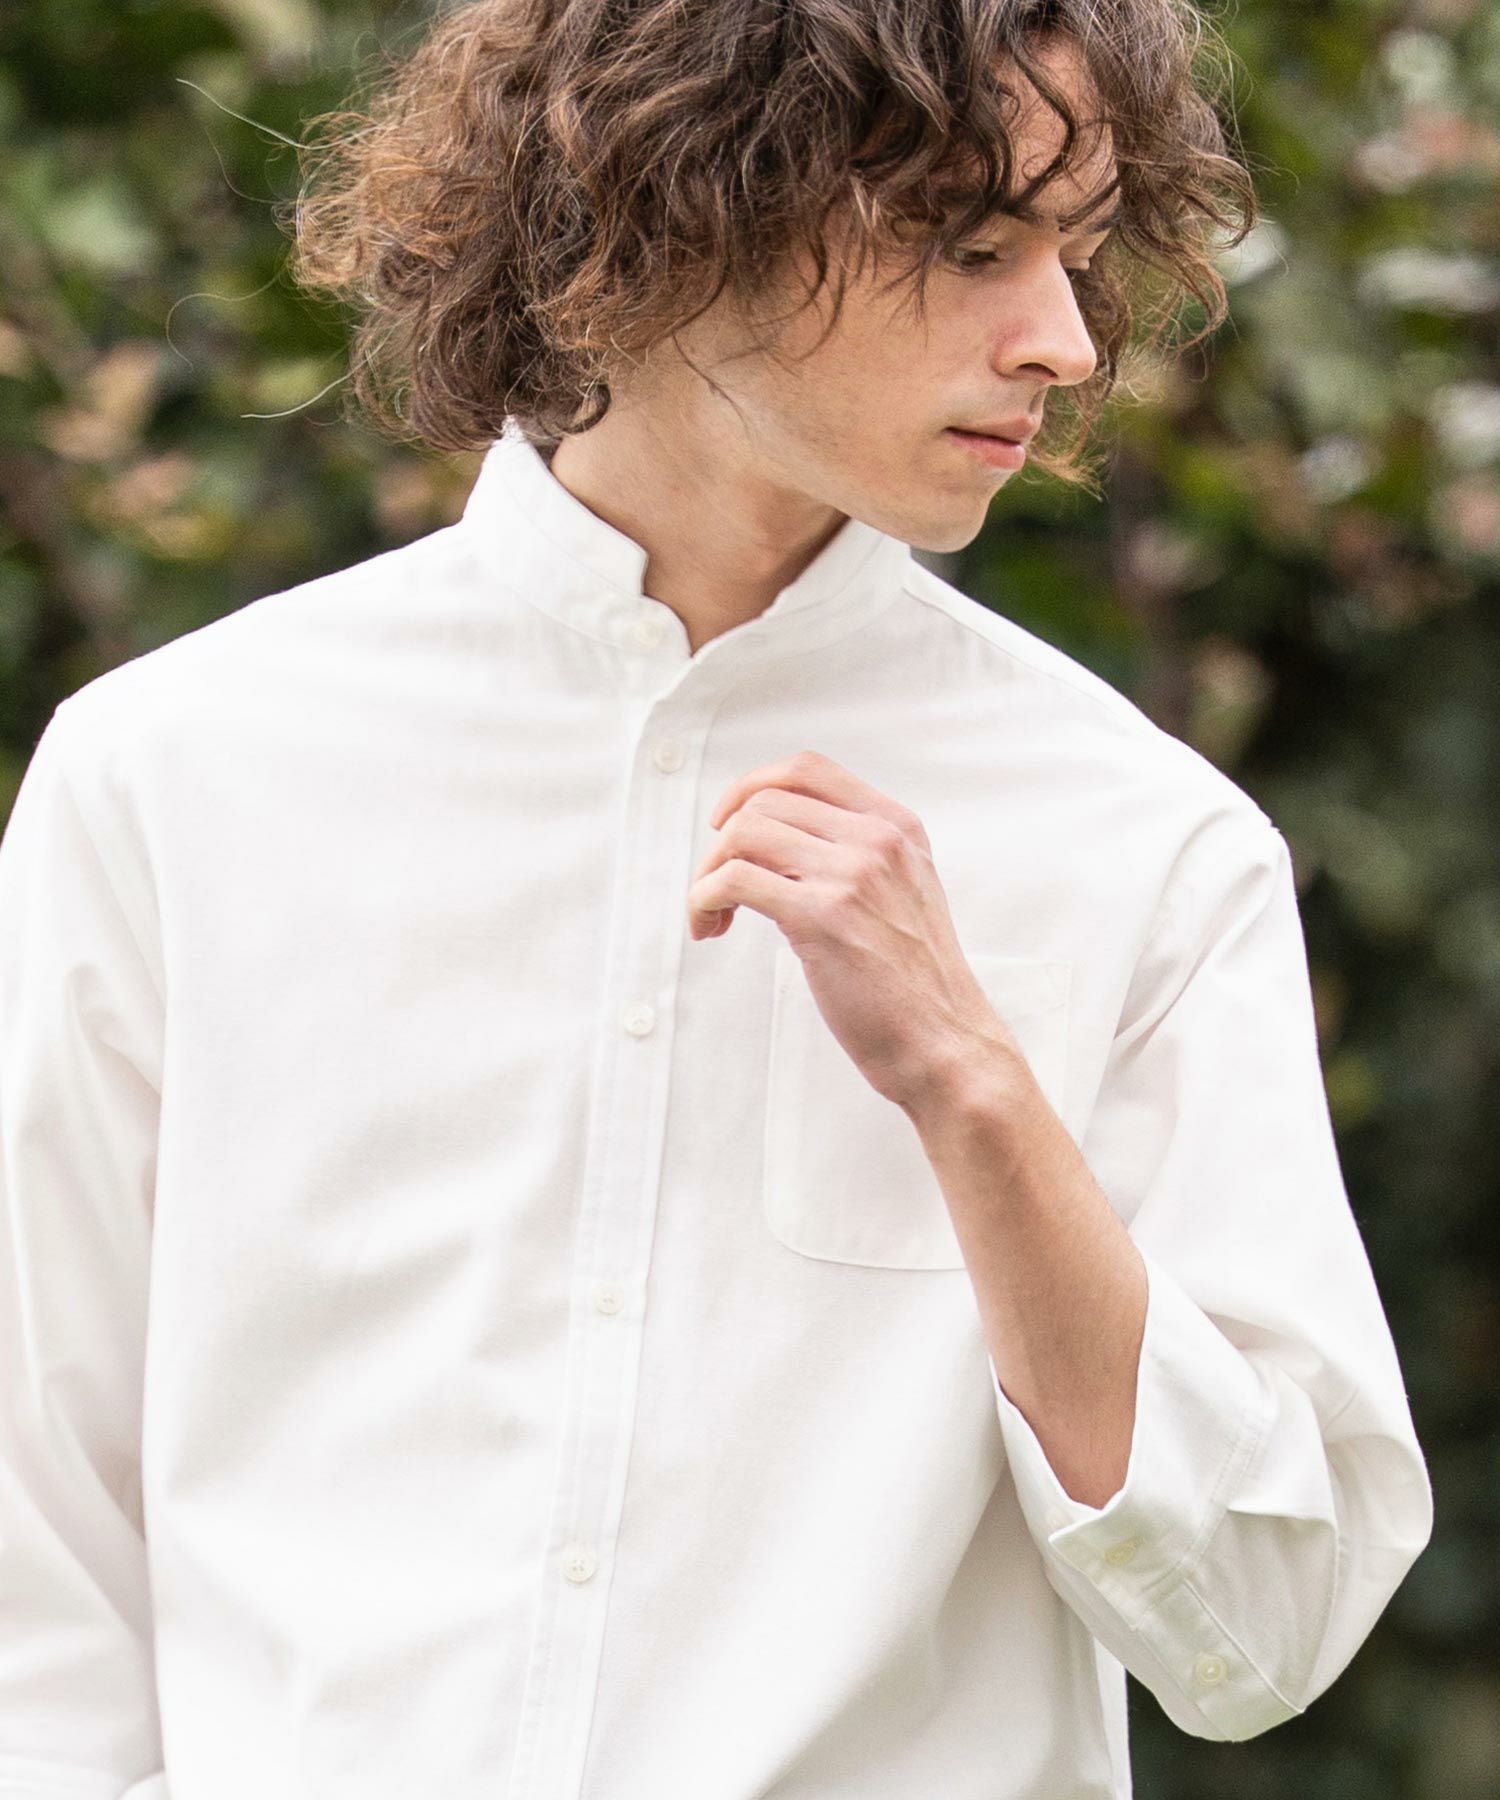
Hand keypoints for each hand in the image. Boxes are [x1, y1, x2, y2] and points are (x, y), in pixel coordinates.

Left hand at [686, 749, 1018, 1112]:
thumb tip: (781, 844)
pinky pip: (733, 881)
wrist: (944, 1042)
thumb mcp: (906, 892)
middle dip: (722, 842)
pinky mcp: (822, 917)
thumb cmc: (916, 984)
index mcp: (897, 827)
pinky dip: (703, 900)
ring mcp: (852, 874)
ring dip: (708, 872)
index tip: (727, 820)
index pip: (808, 770)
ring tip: (712, 913)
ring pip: (742, 834)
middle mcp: (876, 840)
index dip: (752, 785)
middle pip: (765, 802)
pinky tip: (710, 927)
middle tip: (716, 887)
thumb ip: (861, 857)